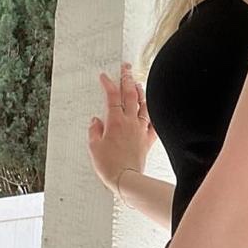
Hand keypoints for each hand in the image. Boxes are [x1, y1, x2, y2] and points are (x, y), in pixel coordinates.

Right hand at [88, 63, 156, 191]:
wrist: (126, 179)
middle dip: (127, 79)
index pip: (112, 97)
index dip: (108, 84)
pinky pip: (153, 125)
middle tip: (125, 68)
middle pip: (130, 96)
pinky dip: (153, 115)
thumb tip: (95, 121)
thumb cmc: (109, 165)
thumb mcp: (94, 147)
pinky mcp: (147, 140)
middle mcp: (130, 122)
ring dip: (141, 92)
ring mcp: (140, 130)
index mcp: (115, 122)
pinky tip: (152, 111)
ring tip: (138, 83)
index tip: (104, 76)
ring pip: (143, 106)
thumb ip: (94, 131)